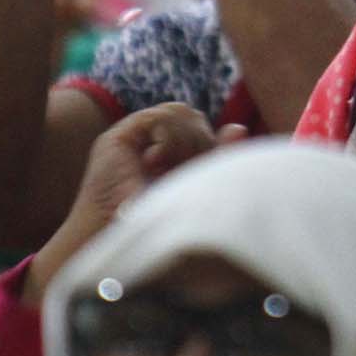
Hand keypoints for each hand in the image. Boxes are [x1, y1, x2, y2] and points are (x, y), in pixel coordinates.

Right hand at [23, 103, 237, 305]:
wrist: (122, 242)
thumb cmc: (163, 226)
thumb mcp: (199, 184)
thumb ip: (217, 156)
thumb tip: (239, 128)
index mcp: (167, 153)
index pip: (197, 125)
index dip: (208, 140)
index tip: (203, 170)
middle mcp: (148, 142)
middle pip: (189, 115)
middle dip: (199, 138)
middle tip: (187, 169)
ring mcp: (131, 139)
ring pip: (176, 112)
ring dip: (184, 139)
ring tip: (169, 167)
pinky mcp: (116, 139)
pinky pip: (156, 118)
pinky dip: (166, 138)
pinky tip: (154, 162)